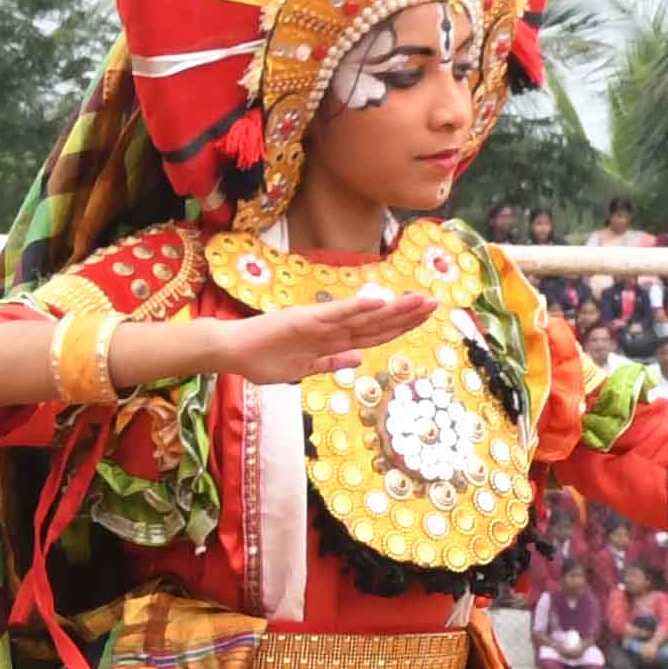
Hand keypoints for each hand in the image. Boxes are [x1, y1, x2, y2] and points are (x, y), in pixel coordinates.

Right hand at [208, 290, 435, 387]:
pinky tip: (377, 301)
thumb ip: (330, 363)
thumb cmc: (262, 361)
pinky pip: (335, 314)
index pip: (374, 334)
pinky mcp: (304, 319)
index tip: (424, 318)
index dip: (400, 327)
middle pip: (376, 323)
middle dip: (407, 315)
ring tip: (419, 300)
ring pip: (362, 316)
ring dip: (392, 308)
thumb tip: (358, 360)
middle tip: (435, 303)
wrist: (232, 352)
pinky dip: (355, 307)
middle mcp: (331, 329)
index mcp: (332, 342)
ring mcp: (319, 322)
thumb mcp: (303, 369)